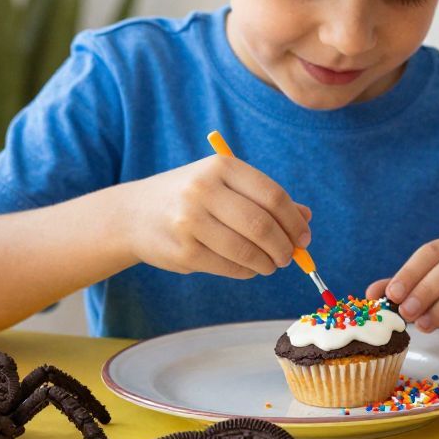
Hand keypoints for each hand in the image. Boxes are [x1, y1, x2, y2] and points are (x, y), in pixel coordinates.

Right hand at [120, 155, 311, 278]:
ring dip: (268, 263)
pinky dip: (248, 271)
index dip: (294, 221)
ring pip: (248, 250)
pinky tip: (249, 267)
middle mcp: (203, 190)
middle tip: (289, 256)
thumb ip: (264, 198)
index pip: (273, 196)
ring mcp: (190, 221)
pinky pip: (230, 267)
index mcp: (221, 167)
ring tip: (271, 264)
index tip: (304, 237)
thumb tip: (305, 218)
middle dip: (284, 247)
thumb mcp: (224, 185)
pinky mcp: (183, 251)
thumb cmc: (190, 197)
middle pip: (262, 225)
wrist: (133, 214)